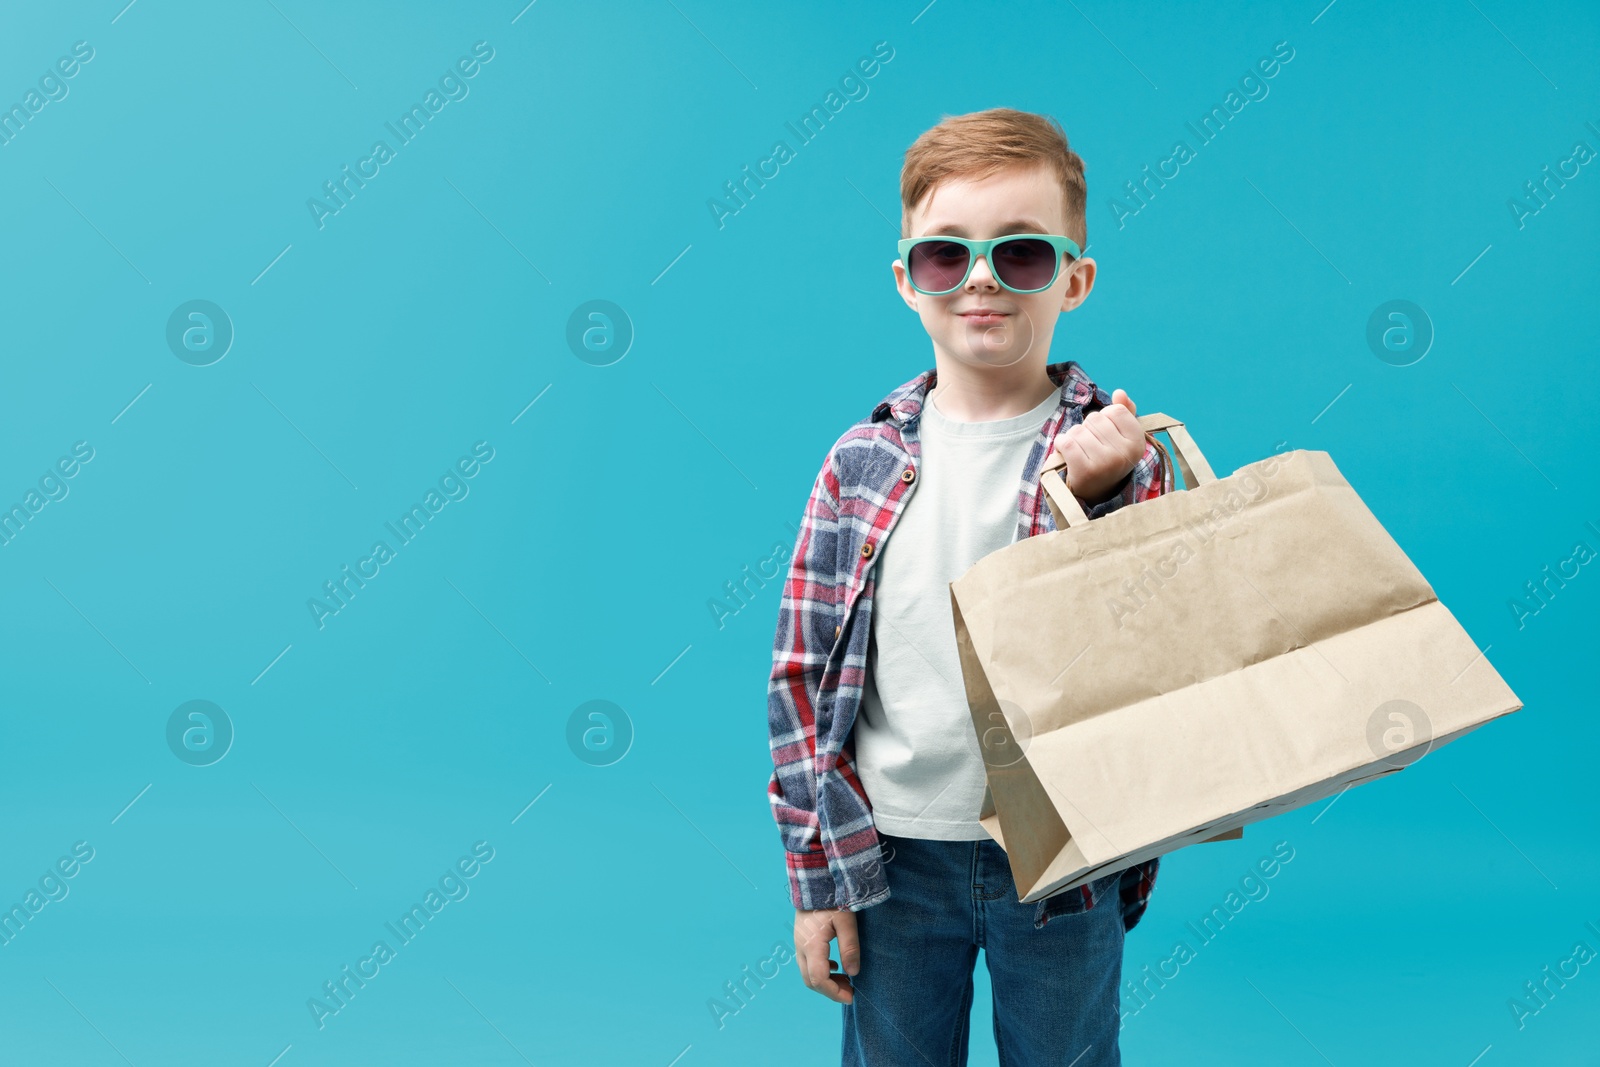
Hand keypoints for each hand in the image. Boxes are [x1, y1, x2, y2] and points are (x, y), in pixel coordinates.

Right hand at [794, 906, 858, 1003]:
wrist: (814, 881)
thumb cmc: (832, 899)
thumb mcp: (846, 921)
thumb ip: (850, 947)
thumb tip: (853, 973)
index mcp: (812, 945)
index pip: (819, 979)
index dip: (834, 993)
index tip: (851, 997)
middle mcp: (801, 948)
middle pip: (810, 981)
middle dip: (830, 991)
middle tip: (850, 991)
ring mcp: (799, 944)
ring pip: (807, 974)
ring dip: (825, 982)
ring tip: (846, 981)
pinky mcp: (801, 940)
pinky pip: (807, 964)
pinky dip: (821, 972)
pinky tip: (836, 967)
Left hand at [1049, 388, 1144, 504]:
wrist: (1092, 493)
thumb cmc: (1106, 458)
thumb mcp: (1120, 437)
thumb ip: (1123, 413)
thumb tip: (1120, 393)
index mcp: (1137, 443)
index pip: (1115, 410)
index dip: (1104, 419)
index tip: (1104, 436)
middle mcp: (1125, 454)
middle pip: (1095, 419)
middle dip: (1087, 429)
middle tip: (1091, 448)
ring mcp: (1106, 463)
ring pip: (1078, 430)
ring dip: (1073, 438)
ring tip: (1080, 453)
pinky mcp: (1085, 471)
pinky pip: (1066, 442)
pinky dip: (1061, 444)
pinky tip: (1066, 454)